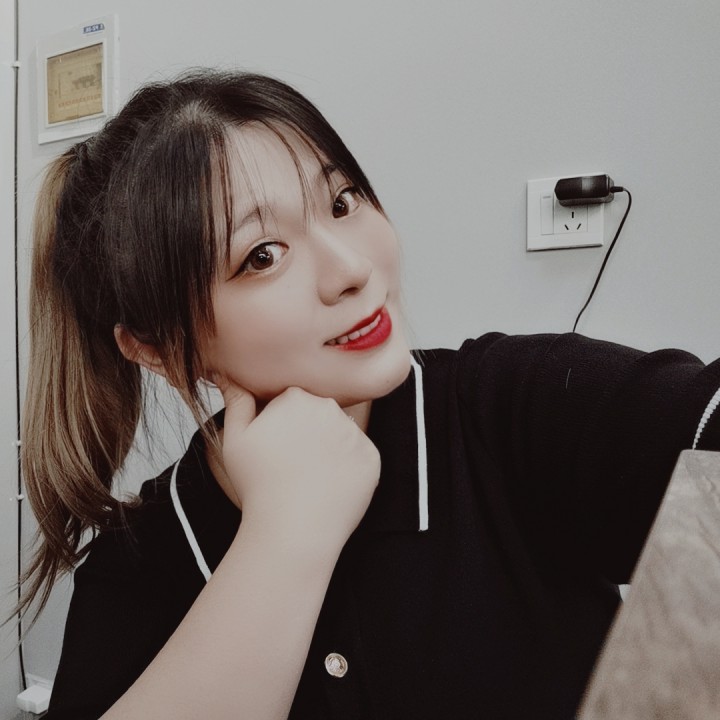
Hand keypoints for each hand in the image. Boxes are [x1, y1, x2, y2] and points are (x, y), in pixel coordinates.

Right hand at [214, 378, 380, 553]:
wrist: (293, 530)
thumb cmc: (258, 486)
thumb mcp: (234, 439)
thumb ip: (235, 400)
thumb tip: (226, 372)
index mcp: (297, 397)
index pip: (292, 401)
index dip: (280, 425)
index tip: (275, 449)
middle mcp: (330, 408)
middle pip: (318, 414)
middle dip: (307, 432)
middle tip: (291, 465)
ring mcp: (354, 433)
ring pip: (341, 435)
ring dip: (329, 449)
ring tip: (310, 478)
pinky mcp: (372, 459)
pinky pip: (359, 457)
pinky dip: (348, 469)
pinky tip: (329, 487)